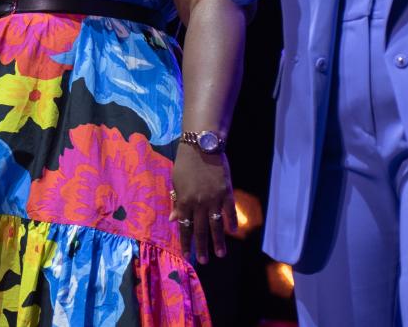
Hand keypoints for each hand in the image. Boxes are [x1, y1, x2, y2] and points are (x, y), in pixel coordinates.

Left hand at [171, 145, 237, 262]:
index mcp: (185, 201)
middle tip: (204, 261)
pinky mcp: (227, 192)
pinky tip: (232, 231)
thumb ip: (177, 201)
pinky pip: (230, 211)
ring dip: (218, 241)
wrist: (203, 146)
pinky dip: (231, 221)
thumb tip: (174, 219)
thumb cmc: (186, 163)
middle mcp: (200, 203)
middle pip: (200, 229)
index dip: (185, 242)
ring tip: (220, 254)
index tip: (187, 255)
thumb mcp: (176, 181)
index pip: (185, 226)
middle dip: (201, 247)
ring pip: (216, 225)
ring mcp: (215, 199)